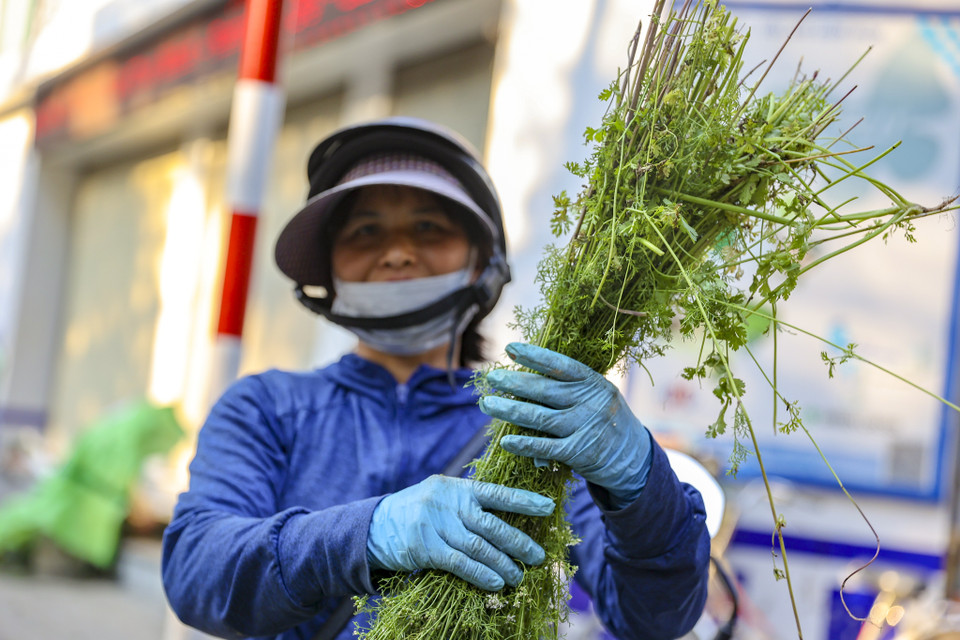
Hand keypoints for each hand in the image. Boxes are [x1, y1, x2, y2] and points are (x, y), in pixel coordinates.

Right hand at [367, 475, 553, 590]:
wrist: (375, 525)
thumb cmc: (418, 512)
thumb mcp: (442, 497)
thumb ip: (469, 503)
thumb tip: (509, 518)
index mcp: (456, 487)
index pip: (496, 492)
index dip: (523, 500)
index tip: (548, 507)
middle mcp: (448, 503)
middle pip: (491, 524)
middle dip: (518, 541)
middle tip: (538, 556)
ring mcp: (435, 525)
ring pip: (478, 546)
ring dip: (502, 564)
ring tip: (518, 576)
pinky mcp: (425, 548)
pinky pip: (459, 563)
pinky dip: (480, 574)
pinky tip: (495, 583)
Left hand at [479, 342, 652, 508]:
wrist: (633, 458)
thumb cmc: (605, 420)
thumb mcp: (596, 396)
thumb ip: (568, 389)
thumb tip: (525, 378)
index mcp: (593, 383)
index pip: (560, 365)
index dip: (534, 355)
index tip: (510, 347)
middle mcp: (590, 403)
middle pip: (544, 390)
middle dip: (514, 382)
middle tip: (491, 378)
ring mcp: (585, 428)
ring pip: (539, 417)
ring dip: (509, 411)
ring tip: (487, 404)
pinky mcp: (579, 453)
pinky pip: (545, 447)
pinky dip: (523, 444)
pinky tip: (505, 440)